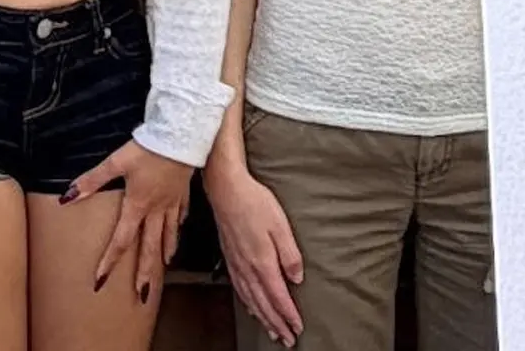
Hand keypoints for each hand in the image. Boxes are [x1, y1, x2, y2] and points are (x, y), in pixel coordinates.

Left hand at [63, 140, 192, 303]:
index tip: (100, 281)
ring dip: (164, 253)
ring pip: (168, 234)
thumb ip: (92, 180)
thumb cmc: (148, 149)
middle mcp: (156, 210)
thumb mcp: (116, 162)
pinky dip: (177, 227)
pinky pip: (180, 215)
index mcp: (137, 206)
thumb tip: (68, 196)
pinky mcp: (182, 193)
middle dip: (145, 272)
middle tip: (143, 293)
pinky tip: (177, 230)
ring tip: (163, 267)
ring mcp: (172, 203)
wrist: (181, 136)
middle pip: (150, 247)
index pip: (121, 241)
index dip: (109, 262)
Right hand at [207, 167, 303, 346]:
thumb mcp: (280, 226)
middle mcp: (248, 268)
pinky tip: (251, 307)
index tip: (297, 328)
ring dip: (263, 318)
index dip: (289, 315)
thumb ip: (290, 255)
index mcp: (262, 262)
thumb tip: (296, 278)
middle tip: (287, 339)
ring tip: (272, 331)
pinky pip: (239, 289)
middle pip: (263, 304)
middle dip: (276, 324)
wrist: (226, 189)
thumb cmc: (254, 202)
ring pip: (250, 300)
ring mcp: (237, 264)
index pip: (278, 297)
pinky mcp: (230, 258)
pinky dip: (247, 303)